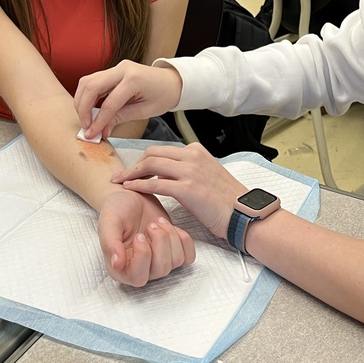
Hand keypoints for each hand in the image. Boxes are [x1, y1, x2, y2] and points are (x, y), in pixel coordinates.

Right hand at [74, 59, 182, 137]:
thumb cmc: (163, 96)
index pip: (108, 103)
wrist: (172, 81)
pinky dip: (87, 96)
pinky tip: (90, 110)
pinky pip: (93, 81)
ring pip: (87, 81)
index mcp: (134, 79)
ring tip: (86, 119)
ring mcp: (117, 67)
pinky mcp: (113, 70)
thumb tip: (101, 130)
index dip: (98, 121)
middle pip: (91, 87)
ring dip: (82, 101)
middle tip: (86, 127)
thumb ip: (120, 118)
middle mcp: (122, 69)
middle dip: (83, 109)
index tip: (91, 134)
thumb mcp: (144, 111)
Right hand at [97, 188, 195, 286]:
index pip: (138, 278)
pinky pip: (188, 257)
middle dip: (160, 242)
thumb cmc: (117, 210)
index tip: (139, 235)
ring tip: (157, 222)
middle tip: (150, 225)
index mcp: (121, 268)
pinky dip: (184, 240)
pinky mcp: (173, 253)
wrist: (131, 197)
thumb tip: (117, 264)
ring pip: (176, 261)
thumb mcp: (108, 222)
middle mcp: (141, 270)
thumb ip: (110, 243)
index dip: (143, 256)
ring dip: (170, 237)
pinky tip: (171, 227)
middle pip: (161, 270)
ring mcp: (158, 262)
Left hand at [112, 143, 246, 240]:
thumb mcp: (206, 175)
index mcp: (196, 151)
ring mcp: (190, 171)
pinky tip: (129, 189)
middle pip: (152, 153)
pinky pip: (155, 184)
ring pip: (150, 164)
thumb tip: (164, 175)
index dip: (144, 160)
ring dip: (131, 173)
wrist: (243, 212)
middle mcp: (192, 156)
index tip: (134, 170)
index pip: (162, 150)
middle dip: (134, 164)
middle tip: (123, 176)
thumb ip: (185, 171)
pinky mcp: (187, 189)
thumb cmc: (227, 200)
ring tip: (120, 182)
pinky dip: (139, 185)